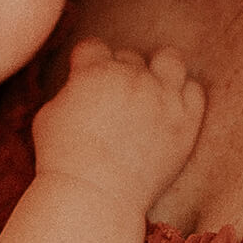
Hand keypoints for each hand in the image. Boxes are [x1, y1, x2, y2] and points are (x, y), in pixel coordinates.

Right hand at [32, 40, 204, 216]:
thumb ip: (70, 89)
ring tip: (151, 94)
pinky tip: (170, 111)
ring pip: (170, 60)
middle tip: (116, 104)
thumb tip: (80, 85)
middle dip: (121, 74)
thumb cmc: (63, 160)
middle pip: (130, 56)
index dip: (88, 64)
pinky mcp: (185, 121)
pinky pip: (195, 90)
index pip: (94, 46)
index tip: (88, 84)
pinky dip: (183, 96)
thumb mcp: (48, 114)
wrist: (96, 196)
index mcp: (94, 71)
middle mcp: (132, 77)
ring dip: (159, 71)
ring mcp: (163, 97)